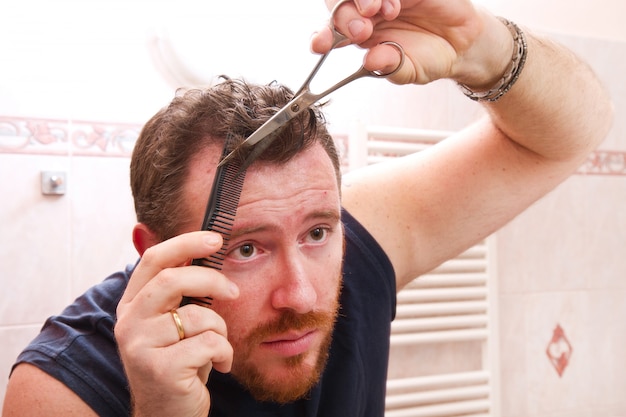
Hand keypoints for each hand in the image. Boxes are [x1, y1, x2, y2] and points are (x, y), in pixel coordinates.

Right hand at [114, 231, 239, 416]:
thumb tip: (211, 253)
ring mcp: (139, 346)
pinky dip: (224, 353)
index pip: (154, 260)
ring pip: (197, 316)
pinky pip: (208, 344)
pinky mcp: (159, 369)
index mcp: (133, 305)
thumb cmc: (180, 363)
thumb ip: (182, 295)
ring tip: (218, 347)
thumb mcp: (176, 324)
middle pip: (172, 280)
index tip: (215, 238)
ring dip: (220, 330)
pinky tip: (219, 366)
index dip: (186, 244)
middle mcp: (129, 322)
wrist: (167, 415)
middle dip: (211, 280)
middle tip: (234, 292)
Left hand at [311, 0, 510, 88]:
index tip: (320, 44)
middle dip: (343, 16)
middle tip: (360, 29)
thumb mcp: (410, 70)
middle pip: (338, 5)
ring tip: (379, 12)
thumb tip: (371, 61)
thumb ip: (390, 66)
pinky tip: (393, 6)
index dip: (322, 37)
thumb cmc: (429, 58)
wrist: (462, 44)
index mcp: (359, 36)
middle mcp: (365, 13)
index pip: (330, 33)